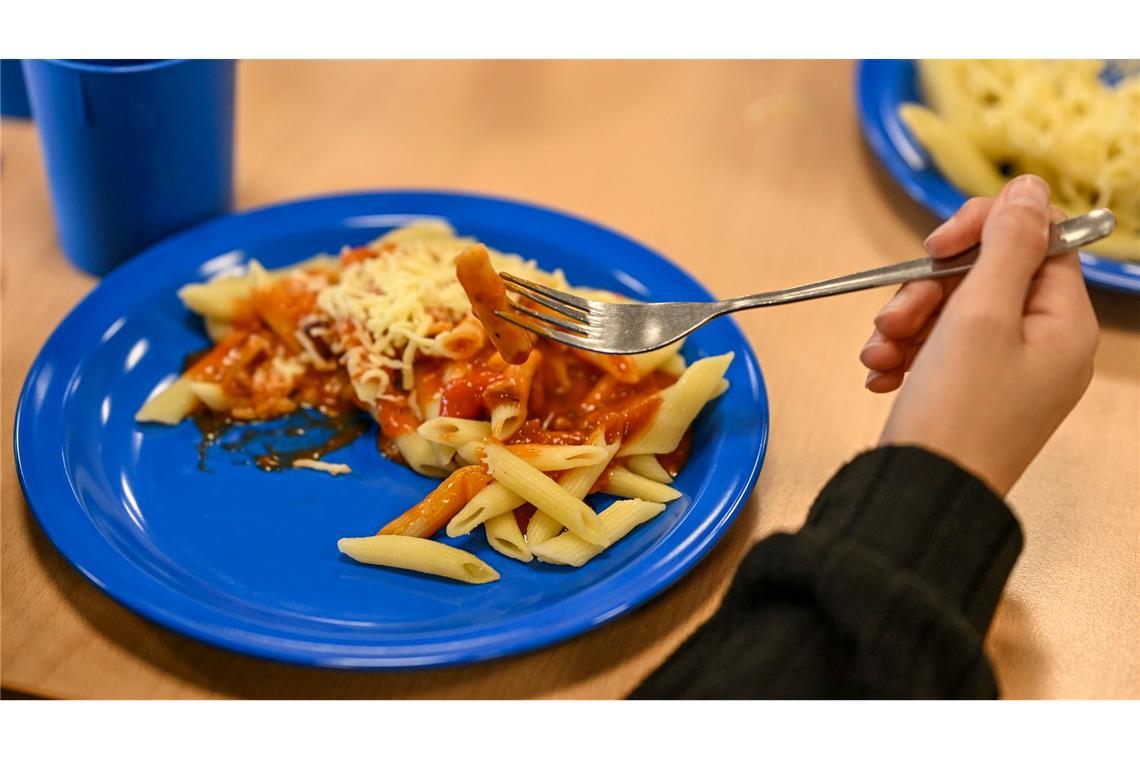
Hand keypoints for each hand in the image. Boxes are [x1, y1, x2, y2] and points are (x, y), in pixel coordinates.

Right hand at [860, 175, 1098, 495]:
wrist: (920, 496)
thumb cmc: (956, 409)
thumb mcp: (979, 314)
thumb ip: (1007, 244)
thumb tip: (1030, 186)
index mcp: (1065, 324)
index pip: (1036, 241)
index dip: (982, 231)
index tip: (932, 247)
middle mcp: (1045, 345)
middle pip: (986, 277)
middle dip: (928, 289)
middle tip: (892, 315)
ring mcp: (1008, 373)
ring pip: (954, 312)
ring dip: (907, 321)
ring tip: (876, 353)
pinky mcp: (972, 394)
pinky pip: (939, 349)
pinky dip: (906, 351)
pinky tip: (879, 372)